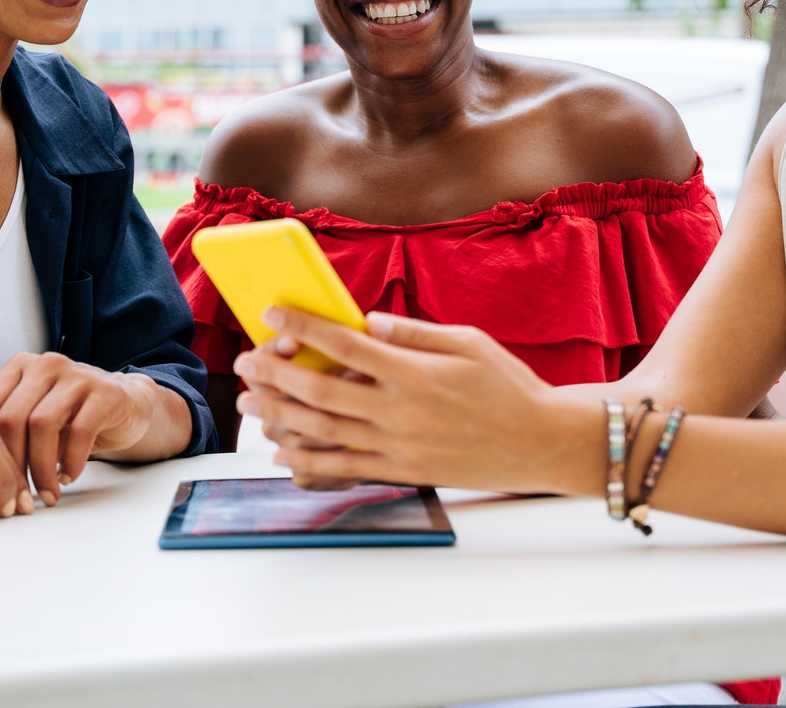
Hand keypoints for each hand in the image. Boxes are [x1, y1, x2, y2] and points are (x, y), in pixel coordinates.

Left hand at [0, 353, 162, 504]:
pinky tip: (68, 477)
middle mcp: (45, 364)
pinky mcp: (105, 392)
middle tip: (17, 500)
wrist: (127, 404)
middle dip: (11, 467)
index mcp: (20, 367)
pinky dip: (71, 461)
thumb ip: (6, 433)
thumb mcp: (34, 415)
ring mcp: (77, 374)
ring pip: (42, 425)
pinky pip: (80, 431)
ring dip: (40, 468)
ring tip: (46, 494)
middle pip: (11, 418)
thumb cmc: (71, 417)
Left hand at [233, 308, 594, 495]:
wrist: (541, 442)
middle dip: (273, 374)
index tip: (271, 312)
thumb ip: (412, 332)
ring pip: (322, 433)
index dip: (301, 325)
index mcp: (415, 372)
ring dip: (279, 416)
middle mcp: (400, 412)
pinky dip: (308, 462)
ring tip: (249, 402)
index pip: (343, 345)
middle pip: (319, 391)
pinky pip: (344, 469)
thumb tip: (365, 321)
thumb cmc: (508, 385)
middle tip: (244, 361)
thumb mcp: (467, 341)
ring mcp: (399, 447)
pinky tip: (282, 452)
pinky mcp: (403, 473)